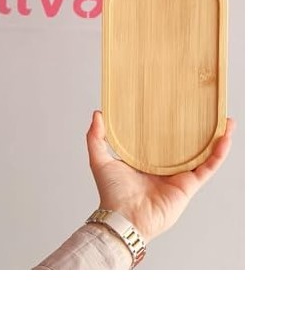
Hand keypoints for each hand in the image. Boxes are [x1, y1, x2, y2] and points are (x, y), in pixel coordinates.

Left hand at [87, 110, 234, 242]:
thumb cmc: (112, 193)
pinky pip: (208, 167)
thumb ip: (96, 137)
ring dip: (217, 138)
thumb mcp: (100, 160)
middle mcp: (166, 166)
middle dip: (200, 128)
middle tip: (208, 109)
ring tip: (226, 121)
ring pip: (204, 154)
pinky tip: (225, 138)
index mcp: (148, 159)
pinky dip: (219, 153)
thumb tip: (98, 113)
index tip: (177, 105)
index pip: (163, 137)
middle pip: (187, 144)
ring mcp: (180, 175)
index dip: (172, 123)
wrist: (124, 217)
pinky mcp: (189, 185)